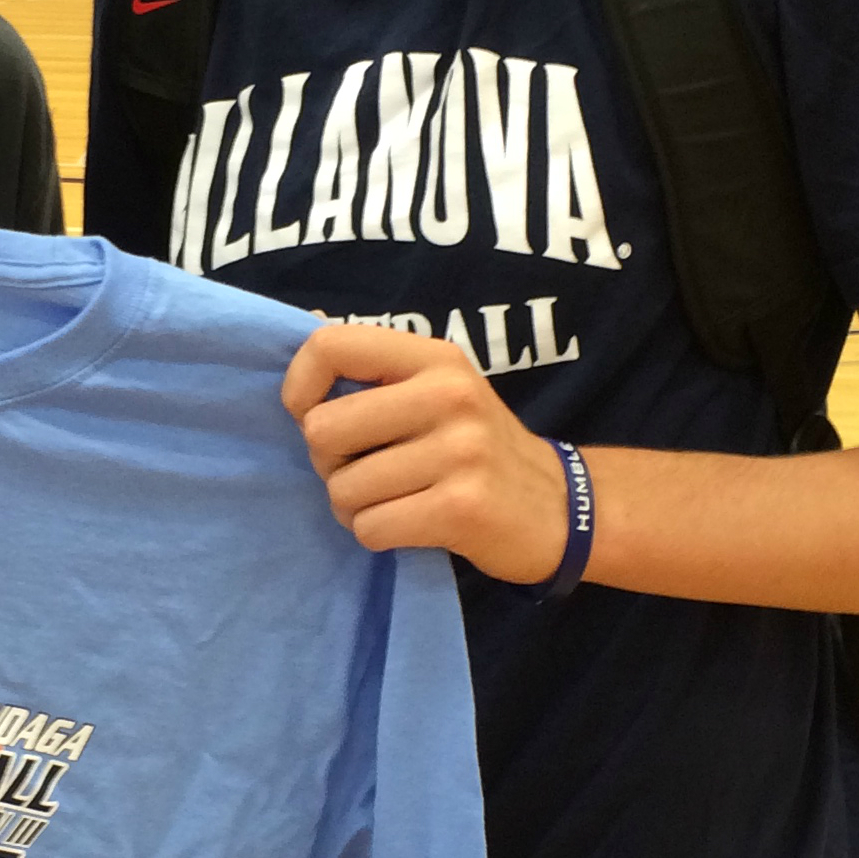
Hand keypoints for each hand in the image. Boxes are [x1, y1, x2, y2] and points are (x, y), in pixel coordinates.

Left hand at [282, 322, 570, 578]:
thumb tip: (305, 322)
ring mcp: (460, 451)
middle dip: (328, 464)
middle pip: (323, 430)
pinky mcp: (461, 508)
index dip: (299, 388)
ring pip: (343, 489)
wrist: (559, 507)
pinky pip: (370, 527)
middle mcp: (449, 394)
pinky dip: (377, 535)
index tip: (311, 417)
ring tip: (395, 501)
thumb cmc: (478, 448)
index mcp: (435, 358)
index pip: (330, 347)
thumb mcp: (438, 387)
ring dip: (355, 508)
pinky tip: (411, 525)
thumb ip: (376, 366)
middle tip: (366, 471)